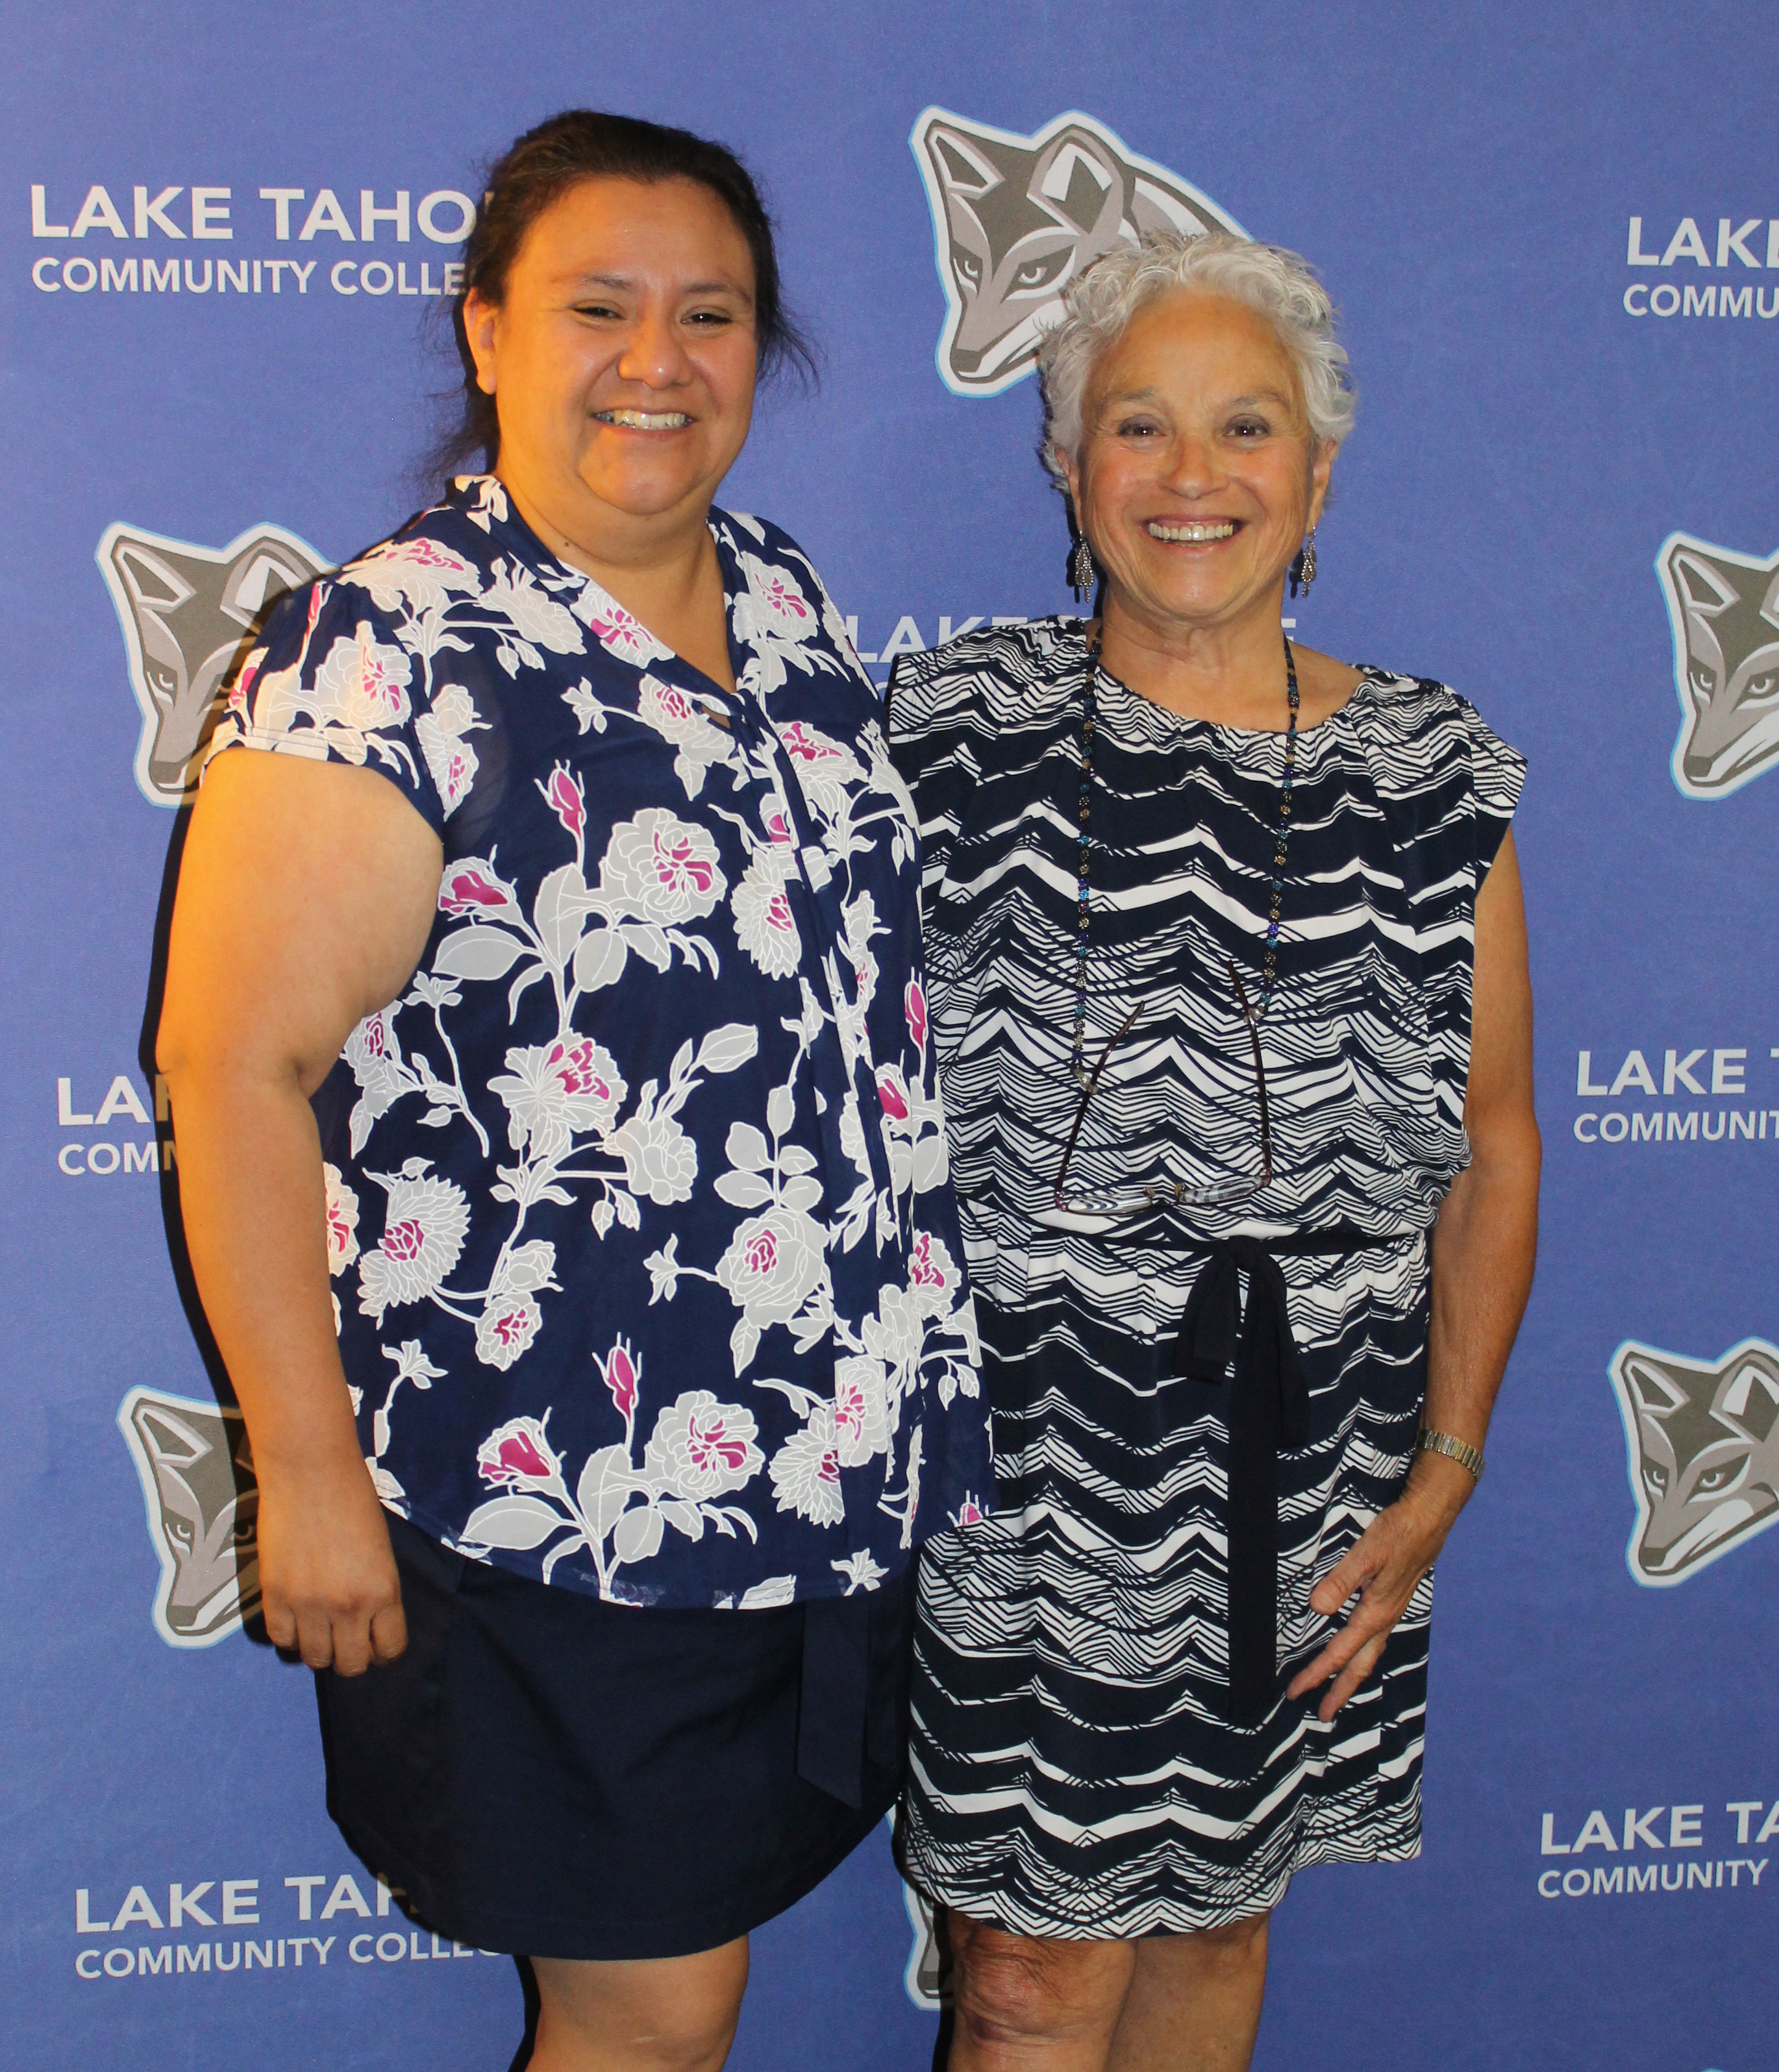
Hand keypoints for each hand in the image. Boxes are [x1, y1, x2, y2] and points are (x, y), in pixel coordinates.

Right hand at [255, 1450, 406, 1676]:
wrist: (311, 1473)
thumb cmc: (354, 1501)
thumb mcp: (382, 1551)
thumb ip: (376, 1590)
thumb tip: (366, 1623)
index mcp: (383, 1592)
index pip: (390, 1649)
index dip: (384, 1651)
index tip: (377, 1643)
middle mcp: (349, 1607)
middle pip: (351, 1664)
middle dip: (352, 1658)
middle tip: (346, 1641)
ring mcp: (309, 1605)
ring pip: (315, 1658)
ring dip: (319, 1649)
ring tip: (319, 1630)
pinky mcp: (275, 1597)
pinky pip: (281, 1639)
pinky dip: (289, 1635)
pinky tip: (295, 1619)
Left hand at [1285, 1457, 1472, 1720]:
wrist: (1431, 1517)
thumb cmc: (1399, 1533)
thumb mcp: (1366, 1553)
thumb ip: (1340, 1581)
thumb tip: (1317, 1609)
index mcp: (1375, 1613)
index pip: (1340, 1653)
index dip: (1316, 1674)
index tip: (1296, 1692)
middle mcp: (1385, 1619)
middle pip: (1359, 1666)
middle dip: (1339, 1691)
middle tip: (1321, 1715)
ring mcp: (1392, 1611)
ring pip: (1369, 1654)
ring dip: (1351, 1675)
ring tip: (1337, 1691)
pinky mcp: (1394, 1599)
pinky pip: (1375, 1638)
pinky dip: (1362, 1653)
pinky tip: (1357, 1649)